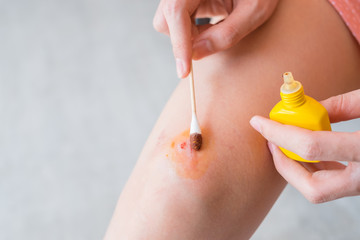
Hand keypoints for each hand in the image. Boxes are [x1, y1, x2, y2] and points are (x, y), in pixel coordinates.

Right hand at [153, 0, 278, 77]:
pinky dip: (191, 32)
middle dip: (183, 38)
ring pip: (168, 22)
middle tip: (210, 41)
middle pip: (165, 19)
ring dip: (188, 36)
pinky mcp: (187, 1)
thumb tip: (195, 55)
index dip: (179, 42)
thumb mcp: (254, 11)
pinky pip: (178, 21)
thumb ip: (227, 34)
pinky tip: (210, 27)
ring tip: (216, 29)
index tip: (184, 71)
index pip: (176, 11)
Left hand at [249, 89, 359, 202]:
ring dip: (296, 167)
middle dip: (284, 164)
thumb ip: (343, 105)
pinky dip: (314, 170)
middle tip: (272, 143)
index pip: (310, 147)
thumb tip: (309, 107)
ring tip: (285, 143)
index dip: (278, 133)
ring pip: (319, 190)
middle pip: (311, 187)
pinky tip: (307, 151)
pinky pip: (331, 185)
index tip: (259, 122)